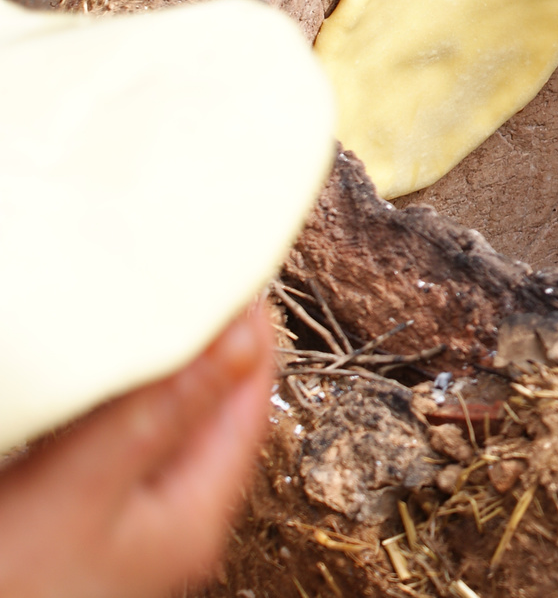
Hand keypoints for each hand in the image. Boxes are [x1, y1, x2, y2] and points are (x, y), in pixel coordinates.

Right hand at [0, 307, 275, 597]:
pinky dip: (116, 405)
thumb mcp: (87, 486)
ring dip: (159, 374)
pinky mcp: (72, 525)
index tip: (234, 276)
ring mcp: (122, 529)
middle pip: (211, 415)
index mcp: (193, 519)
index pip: (247, 408)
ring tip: (153, 316)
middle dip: (207, 348)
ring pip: (160, 428)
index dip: (248, 338)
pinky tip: (97, 383)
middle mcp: (169, 526)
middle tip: (196, 284)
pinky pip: (115, 448)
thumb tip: (236, 340)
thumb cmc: (7, 584)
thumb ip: (160, 412)